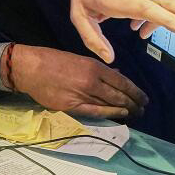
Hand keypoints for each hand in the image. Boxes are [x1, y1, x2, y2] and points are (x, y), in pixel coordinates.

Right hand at [10, 44, 147, 120]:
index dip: (135, 92)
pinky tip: (120, 115)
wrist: (31, 68)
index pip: (121, 82)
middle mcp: (91, 81)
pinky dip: (109, 113)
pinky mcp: (72, 106)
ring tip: (135, 114)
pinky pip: (95, 112)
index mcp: (94, 67)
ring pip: (109, 104)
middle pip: (119, 95)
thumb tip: (117, 75)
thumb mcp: (80, 59)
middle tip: (143, 108)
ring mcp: (82, 95)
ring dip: (125, 110)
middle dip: (134, 103)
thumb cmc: (54, 60)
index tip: (144, 98)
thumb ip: (99, 70)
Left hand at [68, 0, 174, 62]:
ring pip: (162, 5)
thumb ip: (92, 38)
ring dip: (157, 21)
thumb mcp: (78, 13)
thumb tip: (110, 58)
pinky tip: (137, 11)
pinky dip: (153, 8)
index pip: (146, 9)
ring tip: (137, 29)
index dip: (167, 20)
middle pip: (168, 2)